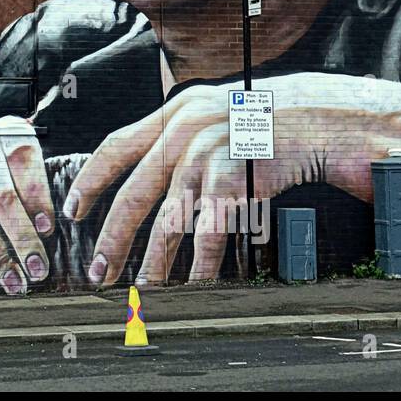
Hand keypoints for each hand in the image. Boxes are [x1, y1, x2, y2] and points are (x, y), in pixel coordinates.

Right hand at [0, 116, 53, 293]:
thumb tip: (42, 228)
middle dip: (20, 240)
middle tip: (35, 272)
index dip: (38, 200)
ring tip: (8, 280)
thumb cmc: (0, 164)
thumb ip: (34, 187)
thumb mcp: (23, 164)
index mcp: (5, 128)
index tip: (48, 233)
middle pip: (0, 196)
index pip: (23, 164)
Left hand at [65, 73, 400, 285]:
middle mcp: (185, 129)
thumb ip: (179, 136)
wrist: (327, 117)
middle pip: (134, 191)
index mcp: (174, 112)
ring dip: (154, 260)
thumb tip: (143, 171)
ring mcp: (211, 152)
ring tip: (142, 287)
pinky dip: (201, 262)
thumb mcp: (215, 113)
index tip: (73, 210)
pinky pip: (212, 230)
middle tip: (99, 268)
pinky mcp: (238, 176)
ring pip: (170, 218)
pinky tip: (193, 283)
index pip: (115, 146)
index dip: (90, 181)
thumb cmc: (270, 122)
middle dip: (112, 235)